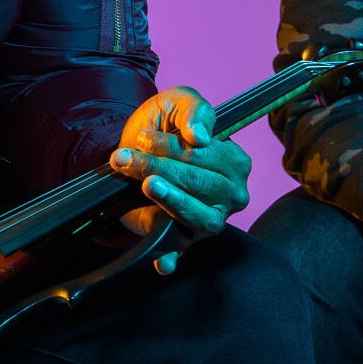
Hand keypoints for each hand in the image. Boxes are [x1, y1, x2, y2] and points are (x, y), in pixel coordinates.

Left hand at [106, 87, 251, 276]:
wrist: (133, 149)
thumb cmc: (164, 126)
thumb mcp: (177, 102)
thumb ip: (194, 110)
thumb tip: (200, 136)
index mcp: (235, 162)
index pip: (209, 156)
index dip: (176, 147)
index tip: (145, 138)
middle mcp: (230, 194)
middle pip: (200, 183)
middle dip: (161, 168)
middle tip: (128, 158)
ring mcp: (209, 219)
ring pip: (196, 214)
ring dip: (170, 200)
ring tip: (148, 184)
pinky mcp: (184, 239)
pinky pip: (180, 252)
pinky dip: (171, 257)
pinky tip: (162, 260)